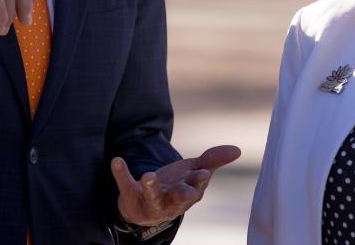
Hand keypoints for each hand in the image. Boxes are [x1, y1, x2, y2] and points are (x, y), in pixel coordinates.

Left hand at [112, 145, 240, 226]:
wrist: (145, 206)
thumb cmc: (176, 186)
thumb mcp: (194, 171)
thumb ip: (214, 160)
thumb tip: (237, 149)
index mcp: (189, 192)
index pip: (197, 187)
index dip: (199, 181)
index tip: (203, 173)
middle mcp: (171, 200)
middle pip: (179, 199)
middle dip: (183, 194)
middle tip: (184, 189)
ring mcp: (151, 200)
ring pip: (153, 197)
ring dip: (151, 188)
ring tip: (149, 175)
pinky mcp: (132, 196)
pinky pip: (126, 185)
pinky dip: (121, 173)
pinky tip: (117, 160)